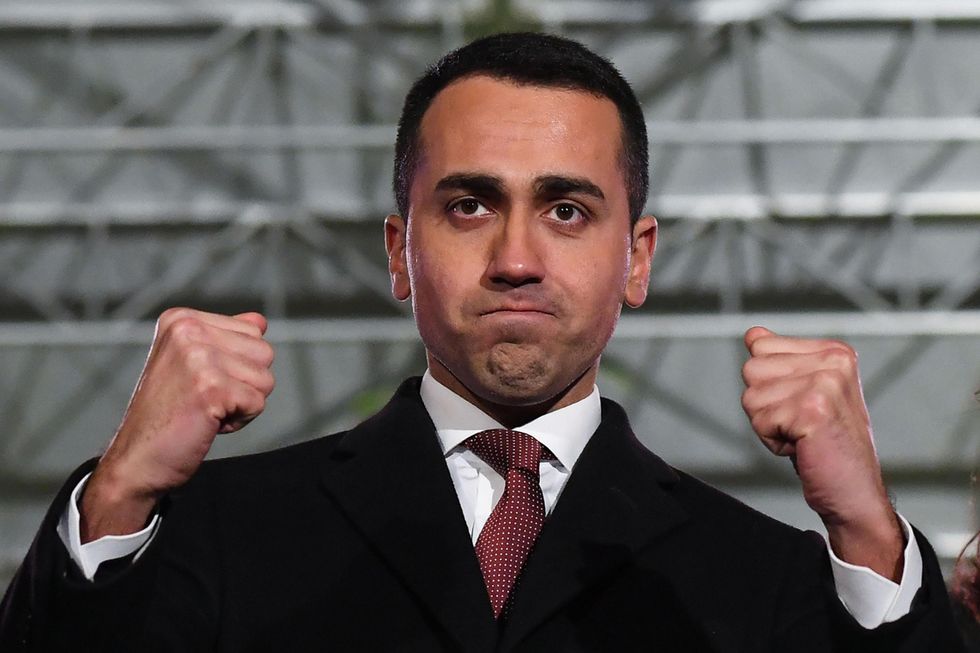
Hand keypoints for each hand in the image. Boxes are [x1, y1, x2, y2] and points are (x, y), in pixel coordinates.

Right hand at [81, 308, 274, 541]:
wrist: (136, 460)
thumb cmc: (166, 415)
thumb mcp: (193, 364)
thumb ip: (226, 338)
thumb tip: (259, 321)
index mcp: (182, 319)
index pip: (253, 331)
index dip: (237, 365)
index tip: (200, 381)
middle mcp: (188, 330)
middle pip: (264, 352)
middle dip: (245, 383)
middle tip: (204, 399)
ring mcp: (199, 358)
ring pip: (265, 379)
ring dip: (242, 403)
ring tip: (205, 410)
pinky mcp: (212, 388)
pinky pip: (258, 403)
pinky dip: (239, 421)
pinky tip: (207, 423)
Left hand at [741, 326, 903, 580]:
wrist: (855, 493)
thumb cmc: (828, 445)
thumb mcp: (804, 393)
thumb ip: (779, 361)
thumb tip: (753, 334)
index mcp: (834, 351)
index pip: (760, 346)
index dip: (769, 383)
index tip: (801, 404)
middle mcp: (833, 361)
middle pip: (751, 370)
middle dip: (765, 404)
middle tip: (800, 424)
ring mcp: (824, 384)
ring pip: (751, 396)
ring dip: (768, 424)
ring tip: (802, 436)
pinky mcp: (812, 410)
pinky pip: (760, 420)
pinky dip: (772, 441)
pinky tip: (802, 447)